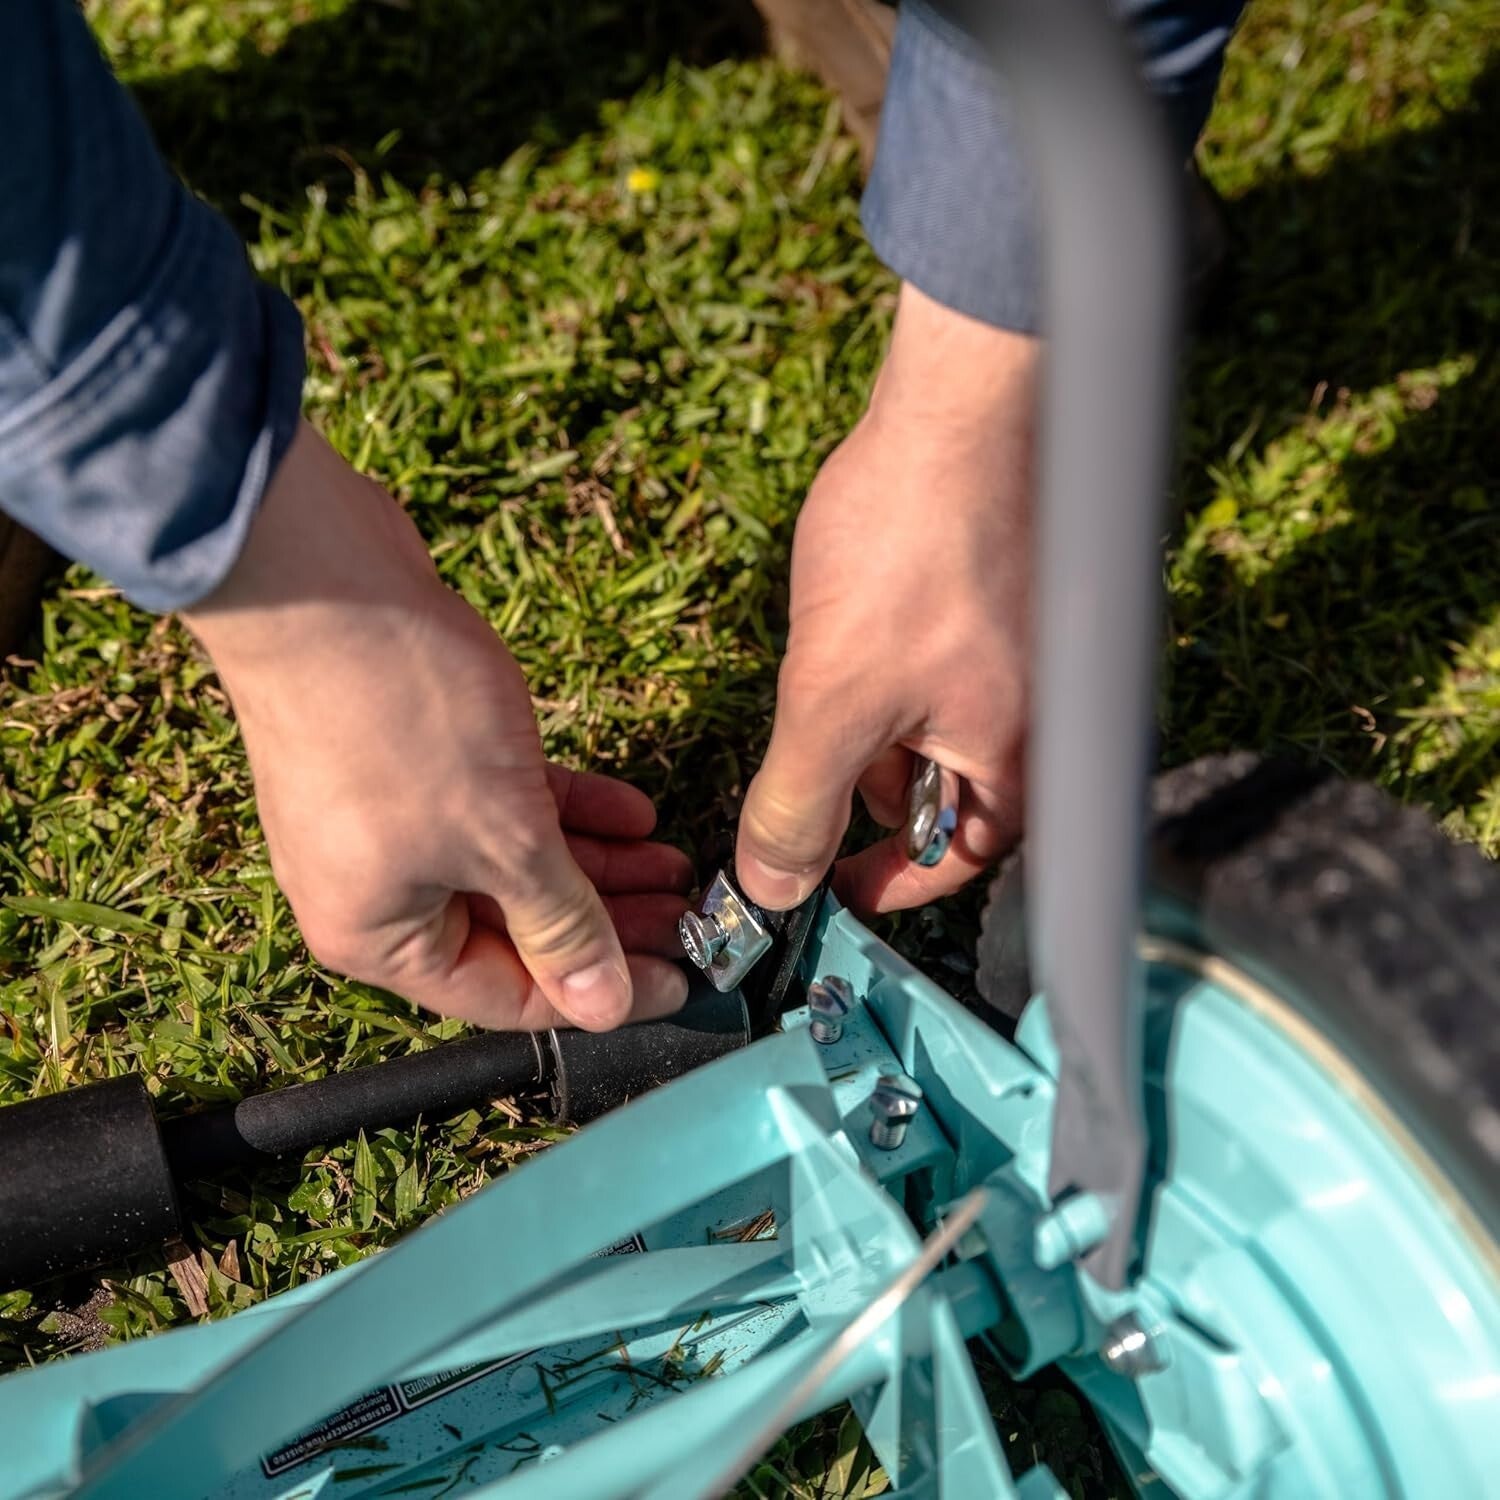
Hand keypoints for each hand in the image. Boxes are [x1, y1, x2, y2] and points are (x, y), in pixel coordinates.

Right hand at [184, 422, 689, 1030]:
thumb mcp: (501, 836)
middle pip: (516, 930)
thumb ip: (560, 923)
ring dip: (598, 865)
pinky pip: (499, 806)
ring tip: (677, 863)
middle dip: (609, 923)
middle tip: (692, 917)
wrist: (318, 577)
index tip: (679, 979)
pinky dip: (563, 810)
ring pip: (513, 863)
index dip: (600, 993)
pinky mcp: (412, 760)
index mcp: (379, 937)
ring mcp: (392, 820)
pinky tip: (633, 811)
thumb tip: (605, 1005)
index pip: (509, 997)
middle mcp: (378, 890)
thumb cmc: (396, 717)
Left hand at [736, 284, 1036, 914]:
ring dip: (874, 722)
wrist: (959, 402)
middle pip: (946, 796)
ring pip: (937, 728)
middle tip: (805, 761)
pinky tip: (857, 619)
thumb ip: (799, 806)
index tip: (827, 886)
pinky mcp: (1009, 601)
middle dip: (867, 789)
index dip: (887, 884)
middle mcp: (1043, 717)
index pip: (958, 862)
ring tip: (833, 664)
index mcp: (1020, 759)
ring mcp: (1031, 655)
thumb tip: (771, 891)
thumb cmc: (912, 549)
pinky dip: (892, 669)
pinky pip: (943, 667)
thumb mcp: (831, 701)